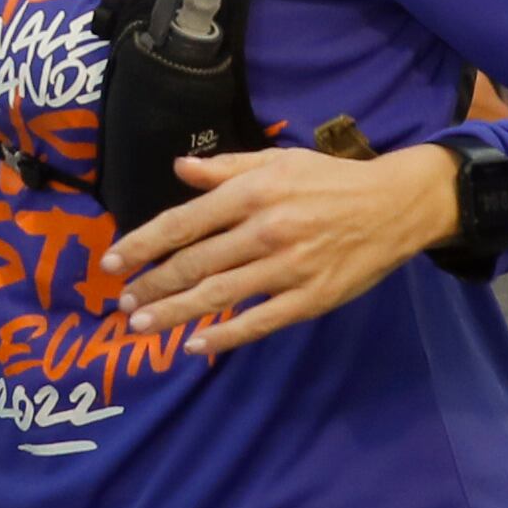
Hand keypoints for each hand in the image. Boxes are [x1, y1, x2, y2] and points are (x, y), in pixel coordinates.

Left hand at [105, 144, 460, 361]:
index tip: (113, 262)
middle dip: (152, 285)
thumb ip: (227, 168)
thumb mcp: (280, 161)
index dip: (143, 244)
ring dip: (174, 313)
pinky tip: (196, 345)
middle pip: (195, 263)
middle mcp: (266, 229)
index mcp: (255, 192)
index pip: (184, 222)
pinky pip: (259, 322)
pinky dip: (225, 336)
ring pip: (218, 295)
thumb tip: (179, 169)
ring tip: (142, 325)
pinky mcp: (310, 298)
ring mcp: (288, 268)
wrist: (395, 205)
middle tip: (123, 303)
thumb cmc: (331, 180)